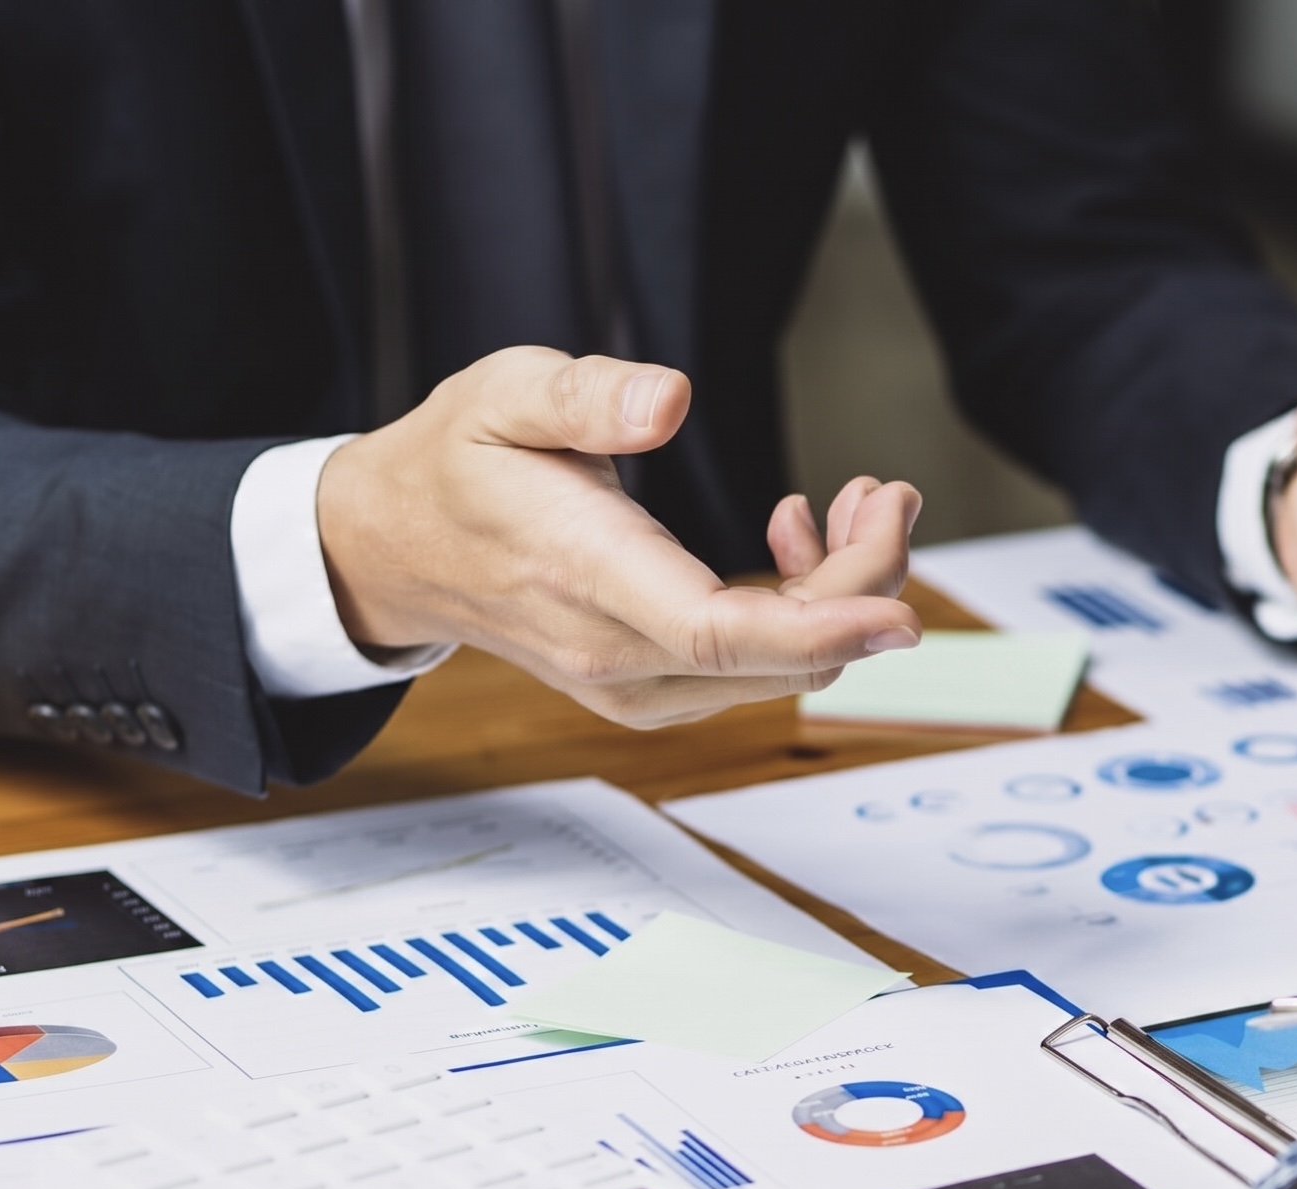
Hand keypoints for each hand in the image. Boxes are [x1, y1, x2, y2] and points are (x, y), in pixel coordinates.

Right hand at [317, 347, 922, 727]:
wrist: (395, 549)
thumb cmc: (455, 464)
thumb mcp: (503, 393)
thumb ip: (587, 397)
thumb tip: (669, 399)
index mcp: (586, 577)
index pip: (720, 633)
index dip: (823, 628)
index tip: (901, 611)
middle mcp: (616, 655)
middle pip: (781, 654)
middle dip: (864, 579)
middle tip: (887, 491)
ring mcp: (635, 684)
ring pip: (783, 668)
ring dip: (843, 593)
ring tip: (853, 500)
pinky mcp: (651, 687)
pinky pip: (756, 667)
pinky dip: (804, 612)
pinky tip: (792, 535)